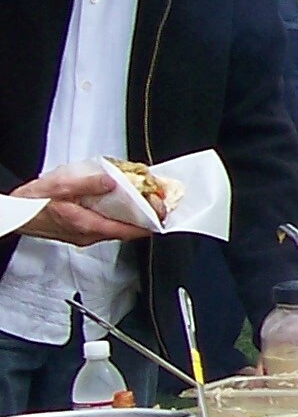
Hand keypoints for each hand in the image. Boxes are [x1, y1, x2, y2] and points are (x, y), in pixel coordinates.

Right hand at [9, 167, 145, 246]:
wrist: (14, 213)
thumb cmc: (33, 202)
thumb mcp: (62, 186)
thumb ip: (89, 183)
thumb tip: (113, 181)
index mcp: (87, 226)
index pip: (128, 230)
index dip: (149, 222)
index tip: (162, 213)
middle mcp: (88, 235)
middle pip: (125, 230)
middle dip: (142, 216)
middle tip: (155, 202)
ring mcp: (83, 235)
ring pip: (116, 228)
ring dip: (130, 215)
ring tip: (141, 199)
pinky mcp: (79, 231)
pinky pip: (105, 225)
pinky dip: (115, 215)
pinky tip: (116, 202)